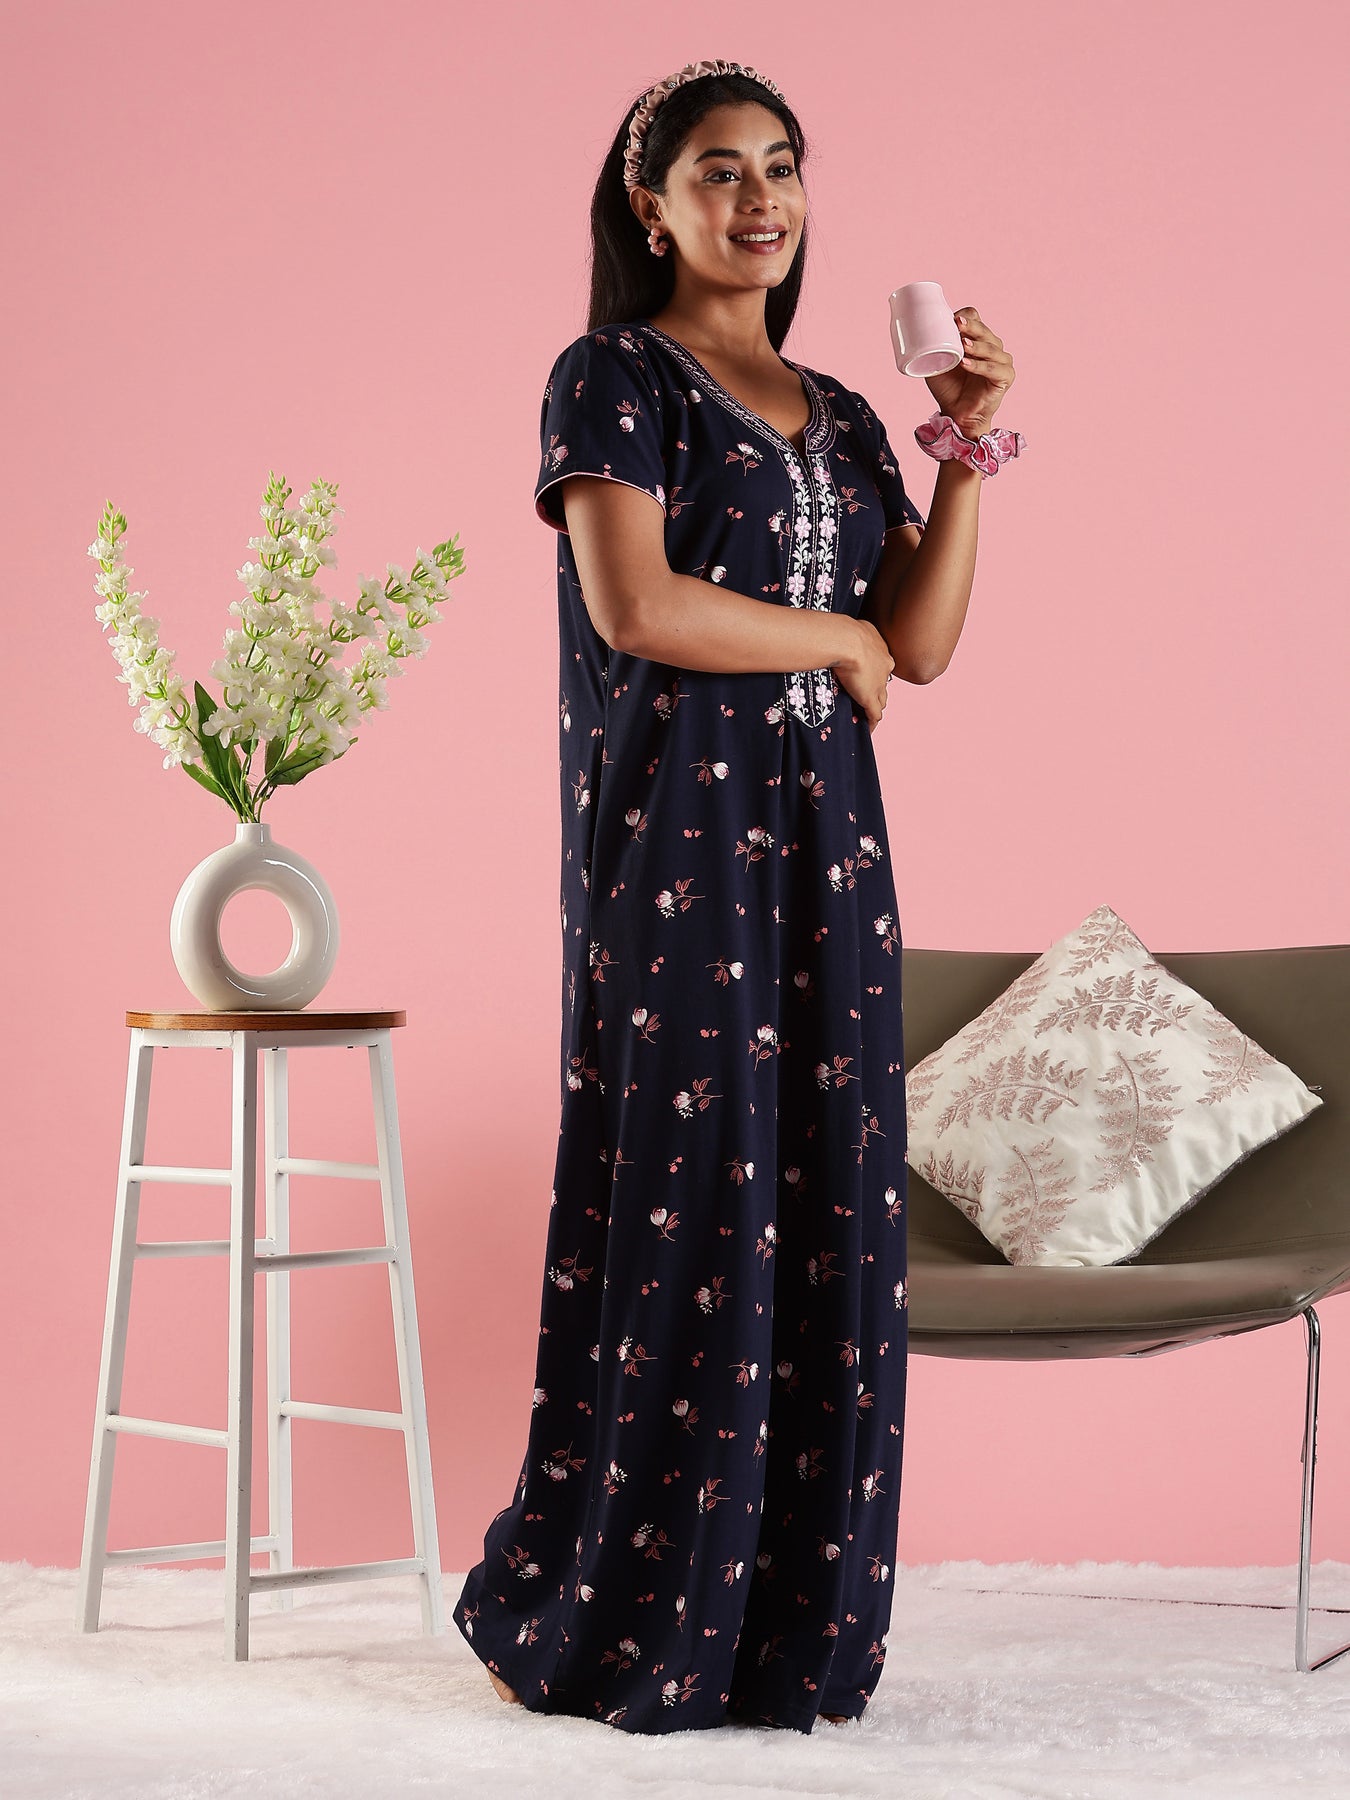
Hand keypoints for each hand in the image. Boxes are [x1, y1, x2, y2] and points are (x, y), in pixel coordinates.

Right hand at [832, 616, 894, 733]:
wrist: (845, 640)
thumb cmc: (841, 631)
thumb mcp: (847, 627)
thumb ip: (844, 633)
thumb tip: (829, 631)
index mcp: (879, 648)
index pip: (879, 664)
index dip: (873, 671)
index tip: (864, 674)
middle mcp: (884, 666)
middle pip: (883, 682)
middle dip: (877, 689)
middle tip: (865, 695)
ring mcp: (878, 683)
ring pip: (881, 699)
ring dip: (875, 706)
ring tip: (867, 713)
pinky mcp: (870, 698)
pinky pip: (874, 714)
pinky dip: (872, 722)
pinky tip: (868, 728)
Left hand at [922, 307, 1016, 440]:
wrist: (956, 415)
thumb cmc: (948, 388)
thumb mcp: (938, 363)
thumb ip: (935, 346)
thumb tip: (920, 329)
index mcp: (978, 340)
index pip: (977, 320)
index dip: (966, 317)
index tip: (952, 320)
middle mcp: (993, 348)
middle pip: (985, 331)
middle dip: (971, 327)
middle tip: (958, 324)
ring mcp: (1002, 362)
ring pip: (991, 348)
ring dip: (976, 346)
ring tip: (963, 346)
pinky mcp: (1005, 378)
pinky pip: (994, 369)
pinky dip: (979, 366)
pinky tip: (966, 364)